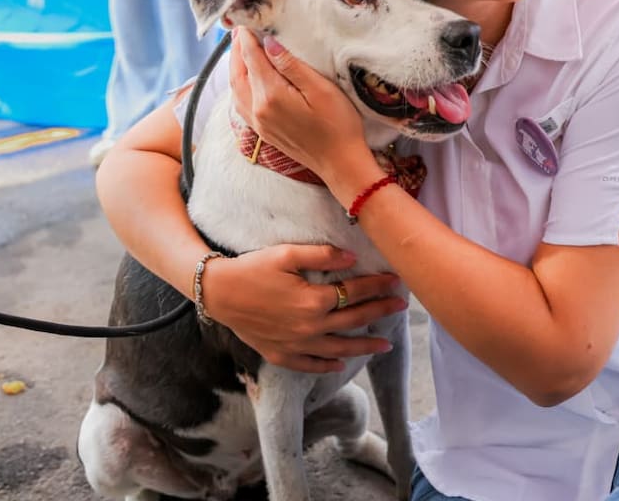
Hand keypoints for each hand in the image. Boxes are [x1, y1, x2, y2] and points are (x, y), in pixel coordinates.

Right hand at [206, 244, 407, 372]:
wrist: (217, 293)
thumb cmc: (252, 268)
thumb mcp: (286, 253)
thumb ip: (322, 255)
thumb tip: (352, 257)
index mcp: (313, 300)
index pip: (354, 291)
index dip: (377, 285)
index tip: (396, 280)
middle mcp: (309, 327)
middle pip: (354, 320)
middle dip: (380, 311)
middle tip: (401, 306)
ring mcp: (296, 345)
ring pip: (340, 348)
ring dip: (365, 346)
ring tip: (385, 345)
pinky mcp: (281, 355)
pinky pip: (311, 365)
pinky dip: (328, 365)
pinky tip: (341, 363)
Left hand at [229, 28, 369, 181]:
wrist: (339, 163)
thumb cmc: (338, 125)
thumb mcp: (320, 89)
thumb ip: (291, 66)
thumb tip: (268, 43)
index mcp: (271, 95)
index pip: (252, 57)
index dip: (248, 37)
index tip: (246, 20)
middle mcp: (257, 109)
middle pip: (239, 71)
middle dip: (238, 49)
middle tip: (241, 29)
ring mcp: (258, 123)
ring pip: (236, 88)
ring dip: (236, 66)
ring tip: (242, 49)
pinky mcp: (262, 131)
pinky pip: (240, 103)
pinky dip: (239, 85)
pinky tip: (247, 78)